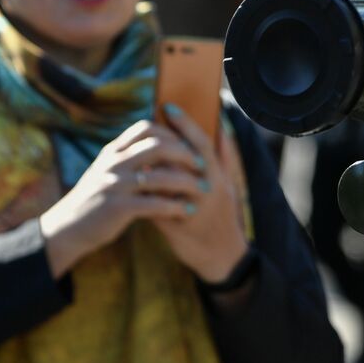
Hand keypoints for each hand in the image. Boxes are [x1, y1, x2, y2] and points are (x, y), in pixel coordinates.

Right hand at [39, 120, 203, 277]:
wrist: (66, 228)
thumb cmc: (96, 199)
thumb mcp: (108, 171)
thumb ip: (129, 156)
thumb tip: (161, 142)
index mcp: (112, 151)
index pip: (146, 128)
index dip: (173, 133)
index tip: (190, 145)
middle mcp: (113, 164)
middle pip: (158, 146)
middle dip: (186, 155)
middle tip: (202, 166)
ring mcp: (114, 185)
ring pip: (160, 176)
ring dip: (188, 183)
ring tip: (203, 190)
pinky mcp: (117, 208)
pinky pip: (154, 203)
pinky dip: (176, 206)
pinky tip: (187, 210)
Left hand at [153, 105, 249, 284]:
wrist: (221, 256)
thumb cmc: (222, 216)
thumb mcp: (228, 186)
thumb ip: (224, 159)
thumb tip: (222, 128)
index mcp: (219, 178)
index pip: (203, 144)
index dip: (186, 124)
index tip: (169, 107)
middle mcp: (209, 190)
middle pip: (183, 155)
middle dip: (164, 136)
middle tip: (145, 120)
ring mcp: (193, 206)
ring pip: (167, 179)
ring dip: (151, 163)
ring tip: (136, 148)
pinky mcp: (177, 224)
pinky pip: (157, 203)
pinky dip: (146, 190)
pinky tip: (135, 181)